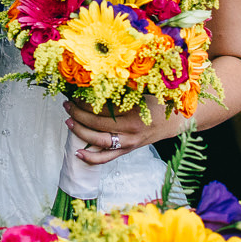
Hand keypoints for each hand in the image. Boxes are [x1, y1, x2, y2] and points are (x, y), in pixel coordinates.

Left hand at [64, 99, 182, 165]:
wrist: (173, 122)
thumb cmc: (156, 104)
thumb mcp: (141, 93)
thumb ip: (121, 91)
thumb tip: (96, 83)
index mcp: (133, 112)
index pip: (103, 108)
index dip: (86, 101)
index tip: (75, 94)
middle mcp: (130, 130)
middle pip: (97, 124)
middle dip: (78, 114)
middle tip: (67, 106)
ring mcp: (128, 143)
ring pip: (99, 141)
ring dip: (81, 132)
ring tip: (69, 122)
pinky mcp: (127, 151)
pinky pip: (107, 158)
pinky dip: (91, 158)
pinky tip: (78, 154)